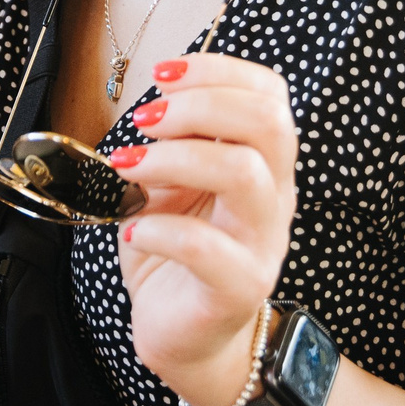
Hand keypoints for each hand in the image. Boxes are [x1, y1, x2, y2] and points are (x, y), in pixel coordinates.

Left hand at [109, 52, 298, 405]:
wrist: (184, 334)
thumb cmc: (176, 253)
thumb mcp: (171, 185)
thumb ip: (175, 146)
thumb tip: (156, 106)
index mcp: (263, 163)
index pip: (270, 95)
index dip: (219, 71)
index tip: (163, 74)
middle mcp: (275, 198)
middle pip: (269, 123)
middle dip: (200, 107)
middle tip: (147, 121)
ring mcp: (262, 243)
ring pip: (244, 174)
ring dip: (175, 159)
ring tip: (129, 168)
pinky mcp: (238, 288)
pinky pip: (208, 247)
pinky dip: (159, 229)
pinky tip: (132, 231)